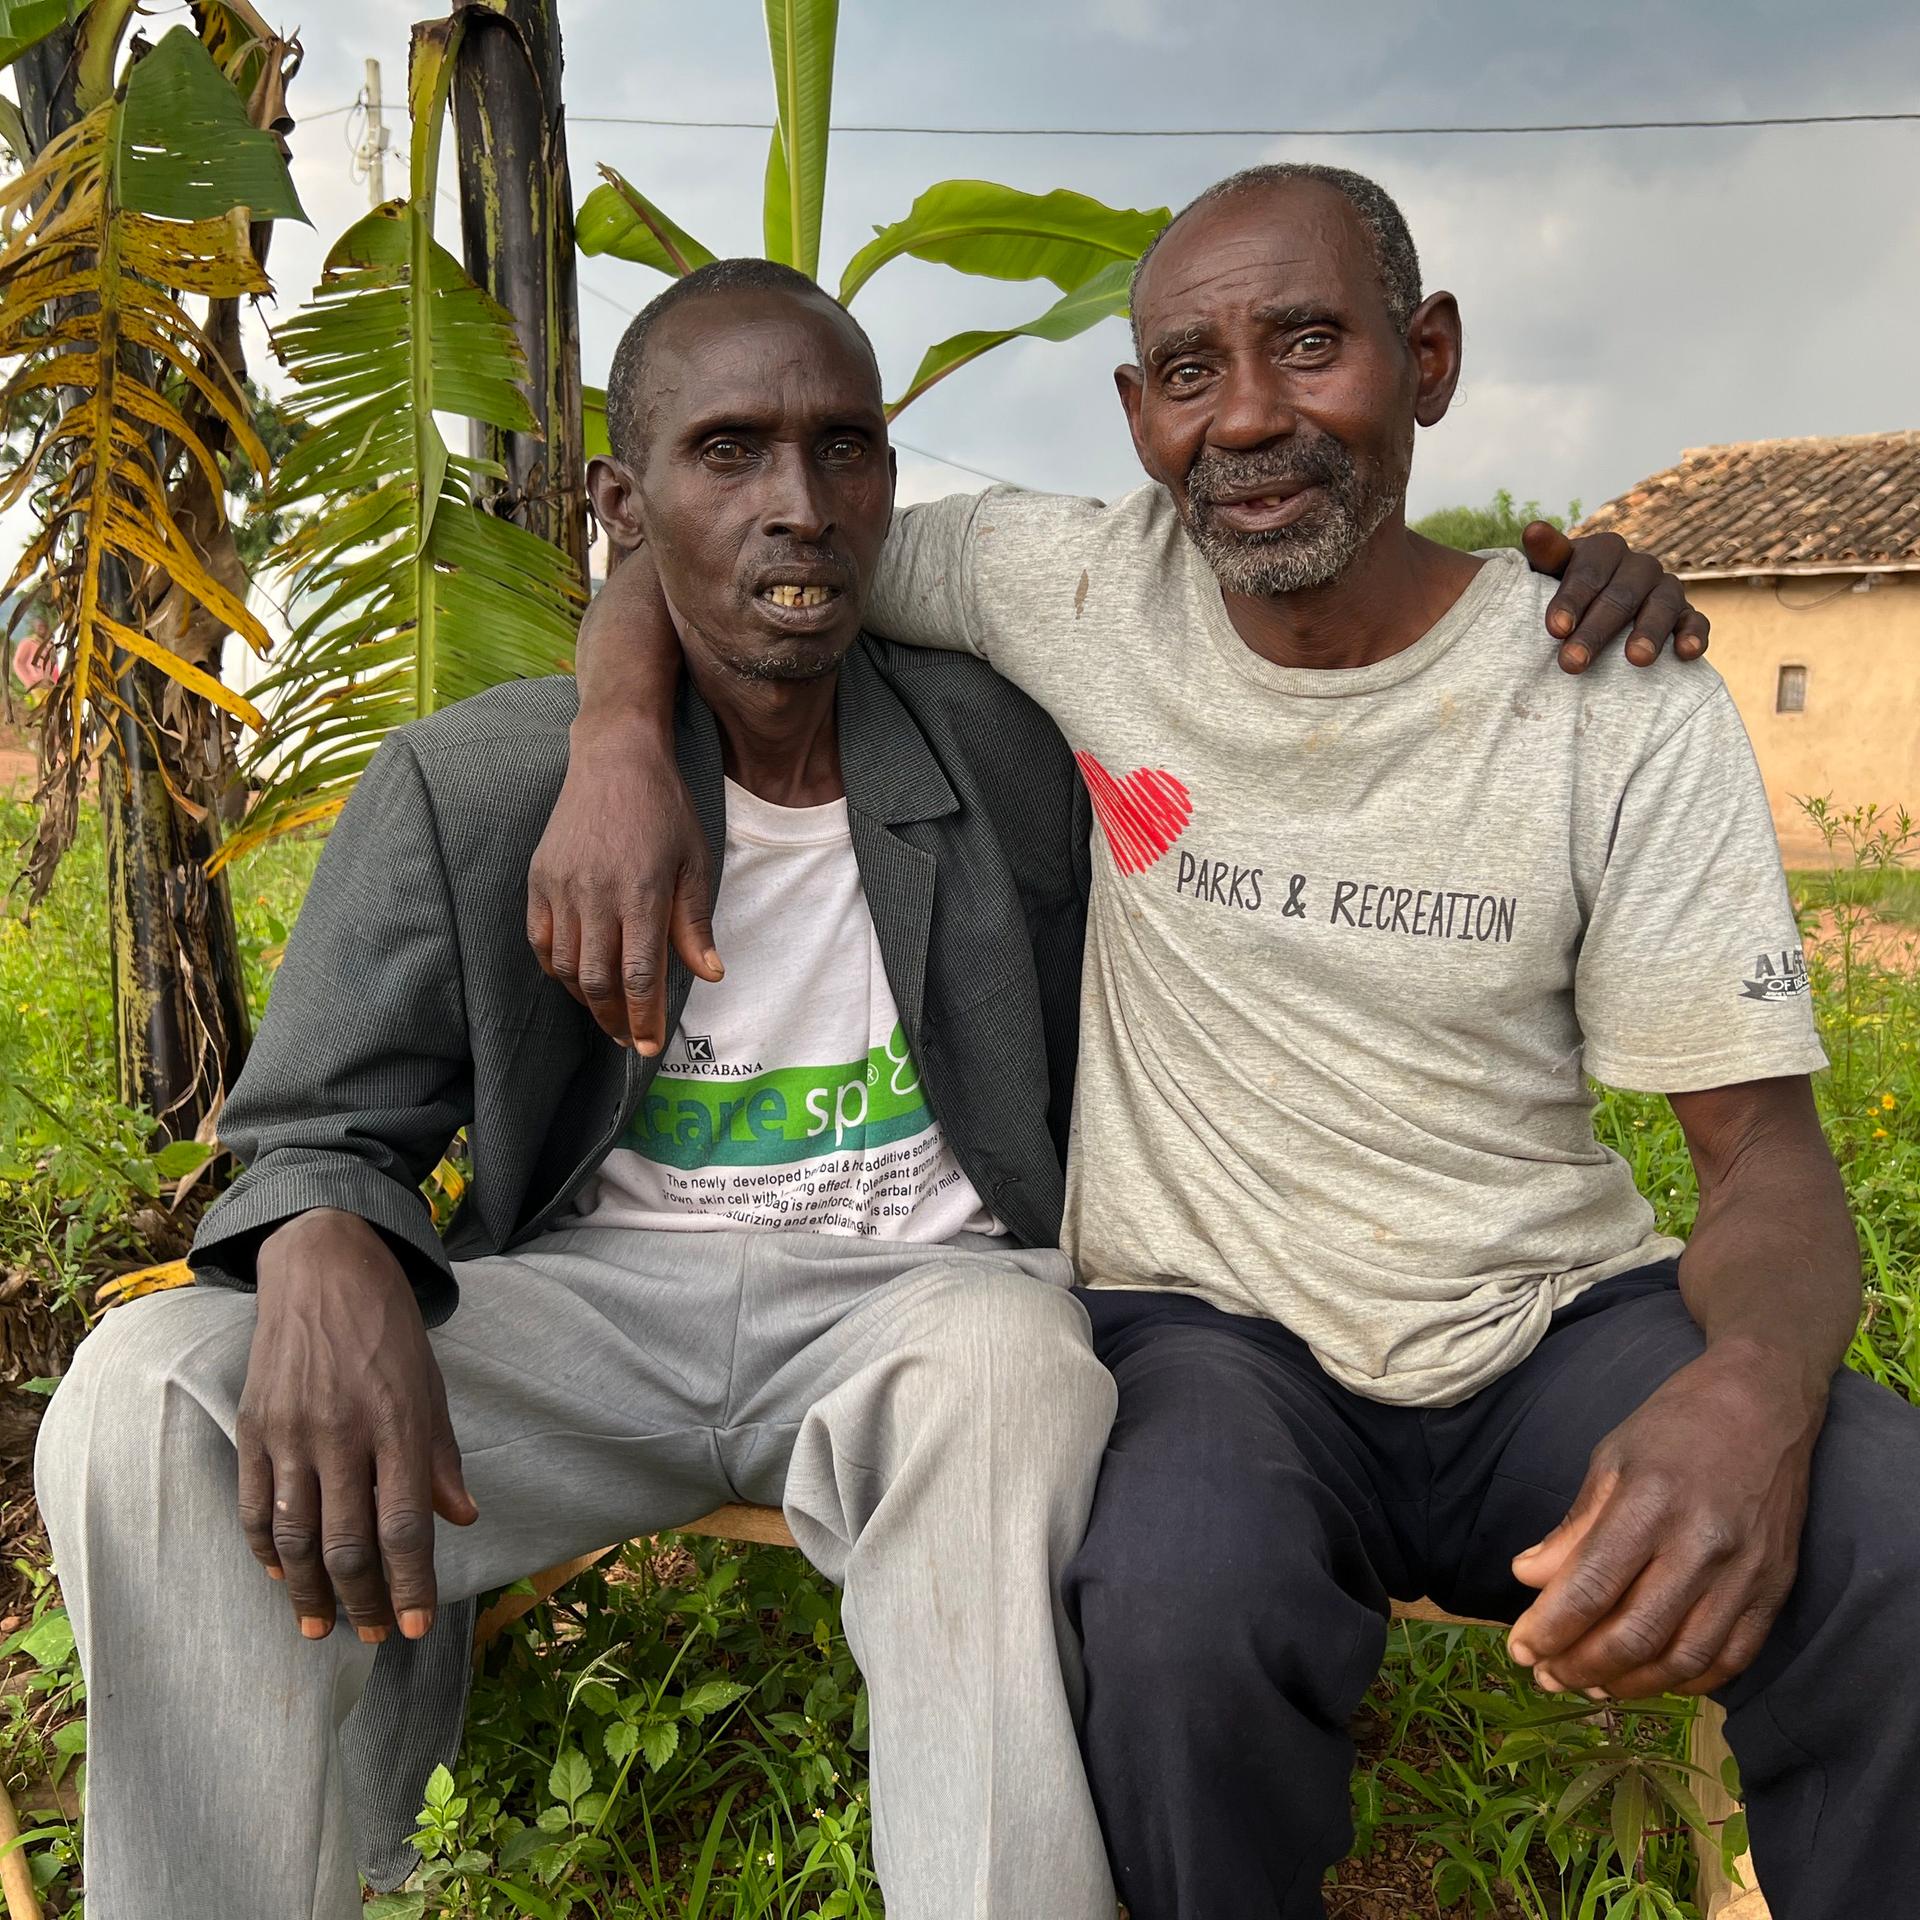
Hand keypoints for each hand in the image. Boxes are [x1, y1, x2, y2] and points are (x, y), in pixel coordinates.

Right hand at [237, 1209, 476, 1643]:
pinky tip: (281, 1575)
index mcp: (397, 1423)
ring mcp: (291, 1432)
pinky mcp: (253, 1426)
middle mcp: (342, 1433)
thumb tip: (462, 1518)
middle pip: (348, 1543)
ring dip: (309, 1592)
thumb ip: (441, 1456)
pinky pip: (253, 1506)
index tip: (414, 1628)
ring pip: (295, 1537)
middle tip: (374, 1635)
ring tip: (321, 1626)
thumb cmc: (389, 1331)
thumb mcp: (431, 1385)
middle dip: (363, 1601)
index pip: (405, 1525)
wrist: (324, 1269)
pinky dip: (266, 1550)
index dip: (410, 1584)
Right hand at [526, 720, 721, 1053]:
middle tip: (627, 1038)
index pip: (639, 975)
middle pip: (597, 981)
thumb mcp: (694, 862)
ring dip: (585, 998)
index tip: (648, 1045)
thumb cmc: (664, 808)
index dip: (643, 1018)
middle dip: (613, 1019)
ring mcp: (561, 887)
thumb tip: (709, 975)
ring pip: (564, 966)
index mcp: (639, 893)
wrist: (615, 758)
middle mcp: (594, 895)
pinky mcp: (539, 878)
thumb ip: (694, 923)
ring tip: (606, 1010)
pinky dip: (555, 967)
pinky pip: (539, 939)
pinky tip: (575, 976)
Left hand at [1506, 1344, 1821, 1699]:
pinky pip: (1732, 1657)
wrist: (1764, 1405)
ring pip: (1684, 1657)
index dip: (1551, 1629)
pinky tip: (1650, 1679)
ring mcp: (1746, 1573)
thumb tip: (1528, 1577)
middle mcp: (1701, 1545)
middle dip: (1581, 1666)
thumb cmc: (1676, 1425)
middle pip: (1635, 1633)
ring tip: (1590, 1685)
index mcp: (1650, 1504)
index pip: (1592, 1587)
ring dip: (1630, 1684)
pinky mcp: (1776, 1589)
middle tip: (1545, 1676)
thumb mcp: (1611, 1458)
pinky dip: (1687, 1680)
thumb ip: (1573, 1527)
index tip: (1520, 1649)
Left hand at [1521, 522, 1709, 674]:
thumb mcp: (1549, 571)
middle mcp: (1639, 566)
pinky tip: (1687, 653)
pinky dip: (1694, 634)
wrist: (1595, 608)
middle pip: (1621, 596)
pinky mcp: (1686, 613)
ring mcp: (1665, 588)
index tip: (1555, 629)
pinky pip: (1696, 621)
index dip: (1572, 600)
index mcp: (1605, 550)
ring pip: (1662, 606)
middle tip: (1573, 663)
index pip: (1588, 573)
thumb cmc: (1565, 591)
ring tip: (1636, 660)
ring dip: (1649, 632)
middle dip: (1596, 631)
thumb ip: (1546, 554)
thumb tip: (1533, 530)